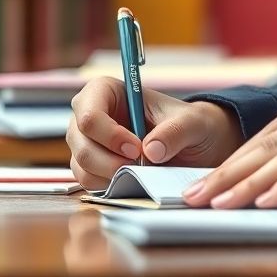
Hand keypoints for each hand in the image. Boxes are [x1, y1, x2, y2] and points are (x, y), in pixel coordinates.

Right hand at [66, 76, 242, 188]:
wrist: (196, 146)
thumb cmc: (190, 124)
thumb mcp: (193, 122)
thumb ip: (175, 131)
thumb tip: (150, 150)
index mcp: (109, 91)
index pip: (89, 111)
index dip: (108, 133)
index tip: (135, 148)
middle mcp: (91, 115)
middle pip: (80, 141)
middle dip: (108, 159)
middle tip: (139, 165)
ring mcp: (88, 142)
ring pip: (80, 164)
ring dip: (108, 175)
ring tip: (139, 172)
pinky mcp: (92, 167)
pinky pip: (86, 182)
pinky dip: (106, 186)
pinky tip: (131, 180)